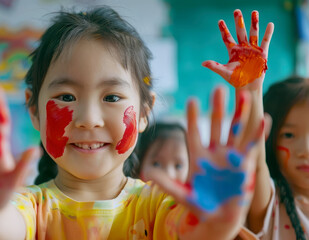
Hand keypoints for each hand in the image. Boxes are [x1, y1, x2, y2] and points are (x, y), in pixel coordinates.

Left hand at [141, 87, 264, 237]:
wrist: (218, 217)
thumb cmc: (198, 204)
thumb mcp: (181, 192)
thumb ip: (166, 183)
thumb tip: (146, 173)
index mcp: (197, 155)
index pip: (194, 131)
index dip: (192, 116)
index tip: (191, 100)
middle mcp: (214, 152)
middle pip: (216, 125)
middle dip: (217, 107)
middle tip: (219, 88)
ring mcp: (230, 156)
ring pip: (235, 130)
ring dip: (240, 114)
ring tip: (244, 96)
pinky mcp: (244, 164)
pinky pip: (251, 145)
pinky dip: (257, 133)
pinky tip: (263, 118)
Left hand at [202, 9, 273, 89]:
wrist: (248, 86)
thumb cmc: (235, 79)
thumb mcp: (224, 72)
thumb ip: (215, 66)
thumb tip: (203, 63)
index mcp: (233, 51)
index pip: (227, 38)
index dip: (224, 30)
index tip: (220, 21)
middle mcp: (243, 48)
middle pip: (240, 32)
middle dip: (238, 22)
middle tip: (236, 11)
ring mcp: (253, 49)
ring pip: (253, 33)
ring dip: (254, 23)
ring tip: (254, 12)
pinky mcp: (262, 53)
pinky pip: (265, 41)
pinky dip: (267, 33)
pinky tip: (269, 24)